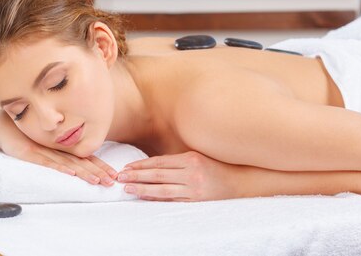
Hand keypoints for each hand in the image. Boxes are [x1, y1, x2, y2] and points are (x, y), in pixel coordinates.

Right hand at [0, 111, 117, 186]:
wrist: (1, 124)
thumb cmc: (23, 136)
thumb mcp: (43, 145)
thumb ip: (57, 153)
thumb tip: (73, 165)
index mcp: (61, 146)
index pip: (85, 157)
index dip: (99, 166)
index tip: (112, 175)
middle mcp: (56, 147)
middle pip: (81, 161)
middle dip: (97, 172)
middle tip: (111, 182)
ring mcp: (44, 150)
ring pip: (68, 163)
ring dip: (84, 173)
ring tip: (97, 182)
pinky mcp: (30, 153)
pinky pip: (47, 162)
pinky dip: (59, 168)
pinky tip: (70, 173)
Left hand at [116, 151, 239, 201]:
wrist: (241, 182)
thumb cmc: (216, 167)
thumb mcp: (198, 157)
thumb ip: (177, 160)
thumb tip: (151, 165)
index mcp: (190, 159)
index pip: (159, 162)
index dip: (141, 164)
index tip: (127, 166)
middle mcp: (191, 173)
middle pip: (157, 175)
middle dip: (136, 176)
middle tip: (120, 177)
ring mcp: (194, 189)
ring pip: (162, 189)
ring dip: (142, 189)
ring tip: (127, 188)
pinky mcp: (196, 202)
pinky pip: (172, 201)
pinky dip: (156, 199)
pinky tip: (144, 197)